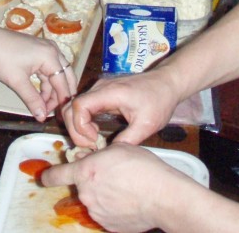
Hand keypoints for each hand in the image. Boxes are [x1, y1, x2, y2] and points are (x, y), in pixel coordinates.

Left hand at [0, 26, 76, 120]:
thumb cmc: (1, 57)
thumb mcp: (17, 81)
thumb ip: (32, 99)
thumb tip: (42, 116)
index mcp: (50, 56)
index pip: (63, 83)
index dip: (62, 101)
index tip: (60, 116)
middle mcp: (53, 51)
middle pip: (65, 76)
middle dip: (61, 95)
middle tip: (55, 112)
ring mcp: (47, 49)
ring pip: (57, 74)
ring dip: (52, 90)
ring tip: (44, 107)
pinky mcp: (40, 51)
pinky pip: (49, 69)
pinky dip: (46, 83)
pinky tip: (40, 95)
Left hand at [39, 144, 185, 232]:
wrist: (163, 196)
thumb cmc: (143, 168)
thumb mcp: (118, 149)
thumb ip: (97, 155)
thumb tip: (86, 159)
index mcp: (85, 171)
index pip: (57, 175)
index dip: (49, 176)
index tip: (43, 178)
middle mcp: (86, 194)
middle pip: (82, 187)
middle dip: (94, 181)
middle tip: (114, 176)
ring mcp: (96, 212)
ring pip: (95, 201)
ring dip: (104, 195)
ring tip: (126, 189)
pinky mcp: (108, 226)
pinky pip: (106, 214)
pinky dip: (114, 209)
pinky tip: (129, 201)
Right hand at [61, 71, 178, 147]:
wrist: (167, 82)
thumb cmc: (160, 100)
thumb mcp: (147, 124)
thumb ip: (128, 140)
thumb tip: (110, 154)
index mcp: (110, 92)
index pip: (79, 105)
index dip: (80, 126)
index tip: (95, 141)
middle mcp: (100, 88)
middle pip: (71, 107)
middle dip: (75, 130)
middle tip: (91, 146)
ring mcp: (99, 89)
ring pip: (74, 107)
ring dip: (78, 127)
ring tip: (93, 142)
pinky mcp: (101, 93)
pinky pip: (83, 107)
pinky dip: (83, 122)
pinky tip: (95, 134)